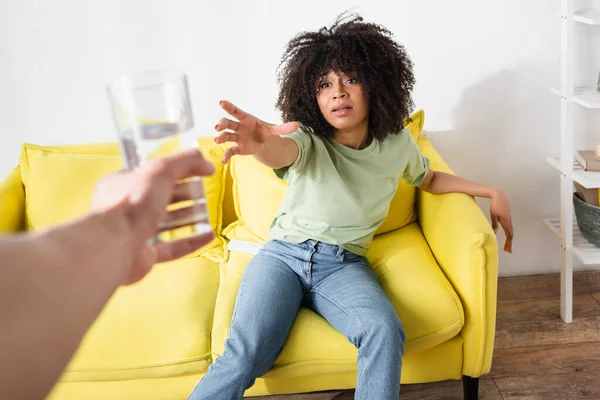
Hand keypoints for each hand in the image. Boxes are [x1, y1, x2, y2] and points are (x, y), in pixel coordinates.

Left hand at [90, 149, 215, 283]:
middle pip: (161, 198)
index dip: (177, 170)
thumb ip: (185, 161)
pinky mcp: (144, 255)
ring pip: (167, 223)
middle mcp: (127, 207)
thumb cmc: (133, 202)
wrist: (115, 244)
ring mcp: (135, 233)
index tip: (200, 171)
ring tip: (209, 213)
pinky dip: (191, 241)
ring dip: (189, 217)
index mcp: (123, 183)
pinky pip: (172, 247)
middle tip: (205, 193)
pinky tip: (208, 236)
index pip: (153, 173)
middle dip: (185, 194)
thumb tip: (208, 164)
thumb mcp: (161, 170)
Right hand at [214, 100, 299, 163]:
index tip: (221, 102)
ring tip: (217, 142)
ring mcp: (236, 138)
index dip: (229, 107)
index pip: (236, 112)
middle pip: (228, 123)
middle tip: (218, 127)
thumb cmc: (265, 131)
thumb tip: (299, 125)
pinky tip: (224, 162)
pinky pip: (230, 151)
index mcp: (246, 119)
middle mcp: (239, 127)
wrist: (262, 142)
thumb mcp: (274, 130)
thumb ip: (284, 128)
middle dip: (222, 124)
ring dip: (221, 138)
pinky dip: (226, 156)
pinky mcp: (237, 148)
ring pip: (226, 136)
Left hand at [490, 189, 513, 252]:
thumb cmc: (495, 205)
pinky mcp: (508, 217)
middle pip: (511, 235)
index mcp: (506, 222)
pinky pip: (509, 227)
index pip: (509, 235)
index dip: (509, 243)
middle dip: (509, 243)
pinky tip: (507, 235)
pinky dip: (509, 233)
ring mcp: (509, 219)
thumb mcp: (493, 215)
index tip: (508, 250)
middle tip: (507, 250)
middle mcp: (509, 221)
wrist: (500, 196)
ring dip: (509, 239)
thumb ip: (494, 224)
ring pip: (511, 231)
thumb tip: (494, 233)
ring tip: (506, 245)